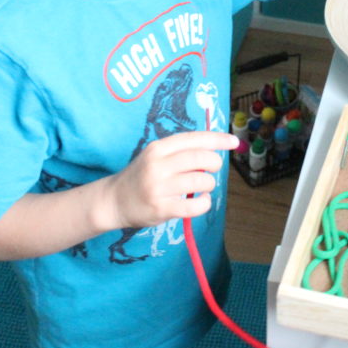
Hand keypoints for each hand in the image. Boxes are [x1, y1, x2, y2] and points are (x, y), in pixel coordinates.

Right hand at [102, 131, 237, 228]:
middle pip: (200, 158)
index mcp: (158, 148)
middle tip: (212, 168)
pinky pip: (194, 205)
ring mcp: (159, 188)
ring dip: (209, 184)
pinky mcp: (161, 209)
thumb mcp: (155, 156)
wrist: (113, 201)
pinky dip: (204, 203)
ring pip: (201, 181)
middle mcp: (158, 165)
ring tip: (202, 186)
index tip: (234, 142)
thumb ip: (180, 151)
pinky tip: (200, 201)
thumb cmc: (142, 176)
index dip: (217, 139)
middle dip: (214, 163)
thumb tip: (214, 149)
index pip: (194, 139)